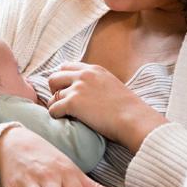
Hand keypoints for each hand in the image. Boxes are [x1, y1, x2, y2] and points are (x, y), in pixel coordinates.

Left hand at [47, 62, 163, 143]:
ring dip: (54, 104)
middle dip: (54, 89)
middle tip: (60, 101)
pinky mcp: (73, 103)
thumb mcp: (112, 85)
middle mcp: (84, 75)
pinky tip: (62, 119)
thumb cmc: (128, 108)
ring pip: (52, 94)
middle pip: (54, 77)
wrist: (133, 119)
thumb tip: (87, 92)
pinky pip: (53, 108)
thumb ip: (97, 83)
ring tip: (62, 113)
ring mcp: (78, 88)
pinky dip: (55, 115)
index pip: (66, 66)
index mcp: (94, 69)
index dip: (62, 79)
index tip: (64, 89)